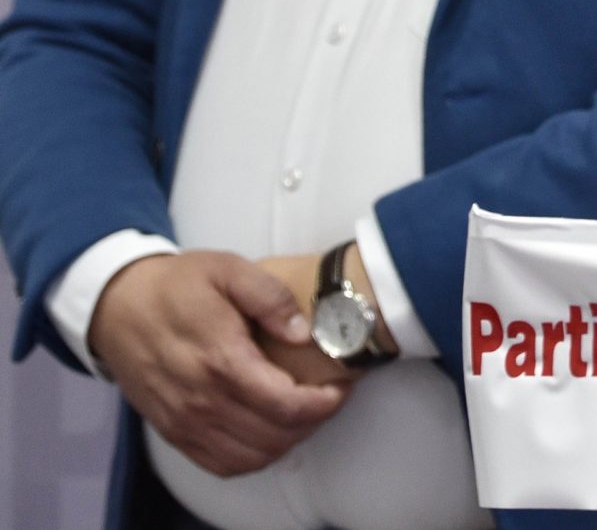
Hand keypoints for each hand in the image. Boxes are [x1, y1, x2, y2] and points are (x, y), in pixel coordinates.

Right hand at [87, 251, 351, 476]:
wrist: (117, 306)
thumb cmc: (177, 285)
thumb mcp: (228, 269)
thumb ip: (270, 296)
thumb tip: (303, 332)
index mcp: (220, 360)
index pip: (285, 404)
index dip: (324, 402)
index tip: (342, 385)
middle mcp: (201, 400)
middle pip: (274, 435)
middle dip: (313, 420)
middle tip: (329, 396)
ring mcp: (184, 421)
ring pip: (250, 457)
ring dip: (286, 441)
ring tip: (303, 412)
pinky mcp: (172, 431)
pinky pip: (220, 464)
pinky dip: (252, 457)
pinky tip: (268, 431)